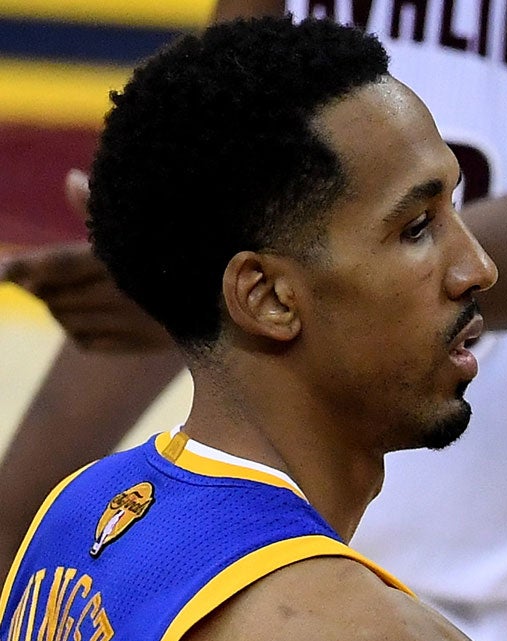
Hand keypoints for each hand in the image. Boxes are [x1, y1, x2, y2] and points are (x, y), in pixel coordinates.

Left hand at [1, 171, 172, 352]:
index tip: (0, 272)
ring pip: (65, 319)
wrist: (234, 294)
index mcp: (121, 259)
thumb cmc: (182, 249)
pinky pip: (86, 341)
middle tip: (31, 275)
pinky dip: (74, 330)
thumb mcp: (147, 224)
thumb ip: (102, 208)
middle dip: (37, 286)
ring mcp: (133, 322)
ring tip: (63, 293)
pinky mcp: (141, 344)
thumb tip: (72, 180)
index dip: (23, 267)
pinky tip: (82, 317)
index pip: (58, 264)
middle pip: (54, 295)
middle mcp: (125, 293)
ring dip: (55, 307)